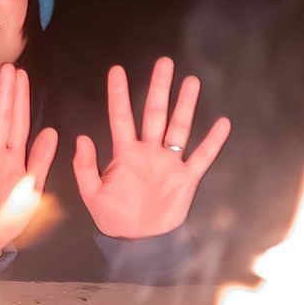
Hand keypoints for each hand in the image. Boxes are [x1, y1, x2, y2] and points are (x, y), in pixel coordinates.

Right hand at [0, 63, 59, 258]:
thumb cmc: (9, 214)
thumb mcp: (32, 187)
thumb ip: (41, 159)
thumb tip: (52, 130)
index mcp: (13, 159)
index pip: (19, 124)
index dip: (22, 100)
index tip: (22, 76)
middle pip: (0, 123)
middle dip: (5, 96)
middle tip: (7, 68)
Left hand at [74, 58, 230, 239]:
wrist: (138, 241)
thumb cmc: (113, 217)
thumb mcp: (92, 194)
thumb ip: (86, 167)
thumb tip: (81, 137)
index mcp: (125, 153)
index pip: (121, 117)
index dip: (119, 94)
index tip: (117, 71)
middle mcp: (149, 151)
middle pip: (155, 113)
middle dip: (159, 88)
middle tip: (164, 63)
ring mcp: (169, 163)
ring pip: (179, 128)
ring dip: (185, 105)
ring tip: (191, 81)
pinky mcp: (186, 178)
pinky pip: (201, 156)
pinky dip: (212, 141)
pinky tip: (222, 122)